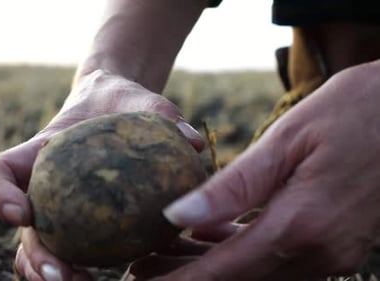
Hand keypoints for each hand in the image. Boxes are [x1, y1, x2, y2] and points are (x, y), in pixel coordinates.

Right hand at [0, 70, 202, 280]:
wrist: (116, 107)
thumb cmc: (120, 102)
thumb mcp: (141, 101)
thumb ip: (161, 116)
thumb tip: (192, 142)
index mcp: (38, 154)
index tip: (21, 213)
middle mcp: (40, 188)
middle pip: (22, 230)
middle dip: (35, 257)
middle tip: (61, 276)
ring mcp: (58, 209)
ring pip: (38, 251)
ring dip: (51, 274)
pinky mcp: (81, 224)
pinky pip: (73, 252)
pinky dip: (81, 270)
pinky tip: (113, 279)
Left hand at [146, 60, 379, 279]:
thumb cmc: (354, 111)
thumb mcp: (287, 140)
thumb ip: (233, 186)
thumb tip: (175, 215)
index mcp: (302, 225)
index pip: (223, 270)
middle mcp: (320, 252)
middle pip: (237, 279)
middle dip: (186, 277)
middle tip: (142, 267)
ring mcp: (333, 253)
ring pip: (256, 273)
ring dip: (209, 267)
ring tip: (164, 254)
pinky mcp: (337, 243)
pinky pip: (277, 259)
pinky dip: (238, 251)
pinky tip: (209, 236)